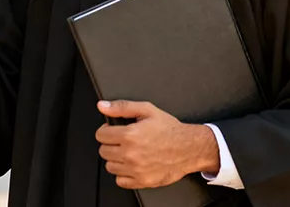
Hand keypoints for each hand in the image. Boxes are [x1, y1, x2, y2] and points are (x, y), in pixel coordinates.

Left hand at [95, 100, 219, 189]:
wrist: (188, 148)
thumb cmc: (170, 130)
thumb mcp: (147, 110)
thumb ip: (122, 107)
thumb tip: (103, 106)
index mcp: (130, 135)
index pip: (101, 135)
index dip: (106, 130)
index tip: (112, 131)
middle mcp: (131, 154)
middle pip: (103, 151)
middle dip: (111, 144)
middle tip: (123, 140)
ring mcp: (136, 170)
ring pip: (110, 166)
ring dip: (116, 159)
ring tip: (129, 152)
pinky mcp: (142, 181)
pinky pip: (120, 181)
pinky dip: (124, 174)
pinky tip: (133, 164)